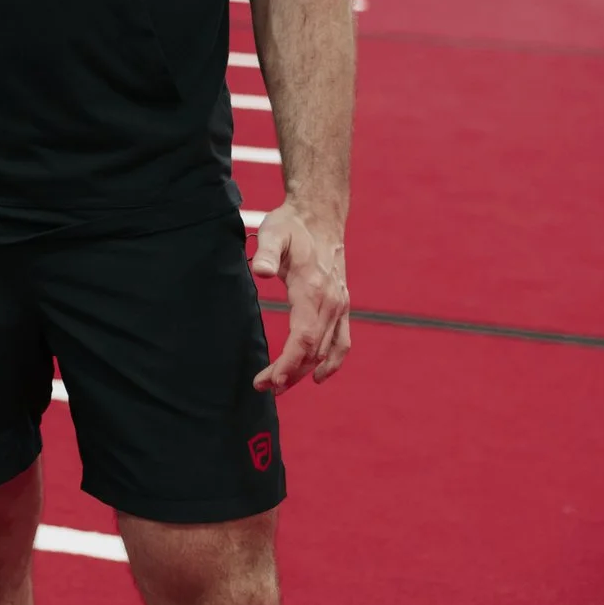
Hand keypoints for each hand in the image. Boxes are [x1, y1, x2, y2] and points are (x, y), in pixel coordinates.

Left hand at [251, 200, 350, 392]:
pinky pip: (343, 341)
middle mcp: (331, 302)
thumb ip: (267, 253)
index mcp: (312, 290)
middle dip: (290, 373)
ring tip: (281, 387)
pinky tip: (319, 376)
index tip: (269, 380)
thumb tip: (261, 272)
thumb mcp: (274, 232)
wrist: (320, 216)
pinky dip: (334, 362)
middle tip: (264, 388)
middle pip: (313, 350)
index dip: (288, 363)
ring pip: (327, 350)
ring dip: (306, 371)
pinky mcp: (342, 305)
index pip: (303, 338)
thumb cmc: (291, 226)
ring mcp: (340, 305)